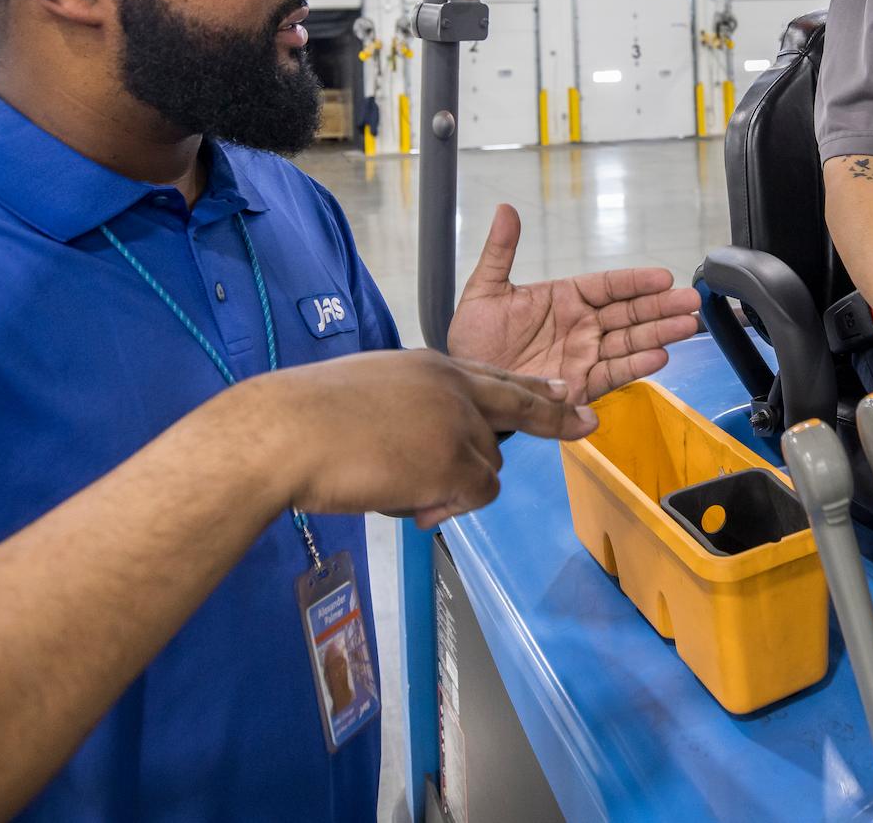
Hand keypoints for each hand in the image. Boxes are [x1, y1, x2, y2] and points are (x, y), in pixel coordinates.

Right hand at [241, 350, 596, 528]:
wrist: (287, 431)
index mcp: (430, 365)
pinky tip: (412, 504)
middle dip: (554, 417)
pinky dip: (449, 507)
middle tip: (586, 422)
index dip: (531, 387)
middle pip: (518, 407)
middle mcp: (453, 388)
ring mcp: (457, 424)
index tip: (562, 390)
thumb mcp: (370, 391)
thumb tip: (420, 443)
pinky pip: (477, 493)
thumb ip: (408, 407)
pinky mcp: (453, 461)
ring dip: (455, 486)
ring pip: (488, 465)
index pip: (494, 376)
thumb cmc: (308, 417)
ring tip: (403, 488)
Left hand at [446, 204, 700, 403]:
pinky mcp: (581, 387)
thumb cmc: (475, 339)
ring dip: (660, 333)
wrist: (466, 386)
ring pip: (630, 342)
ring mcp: (584, 356)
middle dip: (661, 306)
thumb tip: (505, 209)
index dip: (636, 281)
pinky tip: (659, 356)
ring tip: (687, 325)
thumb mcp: (485, 290)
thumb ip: (501, 251)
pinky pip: (613, 374)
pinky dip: (637, 367)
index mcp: (565, 299)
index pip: (609, 286)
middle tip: (691, 299)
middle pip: (630, 312)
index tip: (663, 276)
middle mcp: (582, 326)